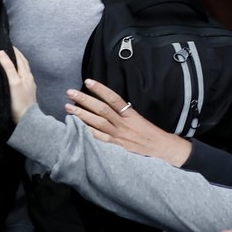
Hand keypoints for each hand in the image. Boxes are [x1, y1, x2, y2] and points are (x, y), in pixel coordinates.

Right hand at [0, 48, 37, 122]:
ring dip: (18, 64)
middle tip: (8, 49)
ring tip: (11, 61)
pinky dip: (18, 73)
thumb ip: (8, 67)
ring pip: (24, 71)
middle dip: (17, 55)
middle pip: (23, 64)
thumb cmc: (19, 102)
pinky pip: (23, 79)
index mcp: (26, 75)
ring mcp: (29, 87)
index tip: (7, 44)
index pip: (20, 58)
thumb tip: (1, 52)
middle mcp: (29, 79)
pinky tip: (15, 77)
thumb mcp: (13, 82)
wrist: (27, 119)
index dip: (14, 51)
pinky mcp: (26, 94)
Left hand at [65, 79, 192, 166]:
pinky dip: (87, 133)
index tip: (88, 81)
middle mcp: (123, 124)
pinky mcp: (116, 147)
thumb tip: (107, 103)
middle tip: (70, 92)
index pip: (113, 98)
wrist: (163, 150)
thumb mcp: (138, 119)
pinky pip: (99, 139)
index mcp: (130, 114)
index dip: (100, 89)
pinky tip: (76, 128)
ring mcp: (119, 136)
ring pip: (98, 122)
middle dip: (84, 100)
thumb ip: (123, 112)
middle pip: (101, 109)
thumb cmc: (150, 133)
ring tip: (68, 107)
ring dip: (81, 114)